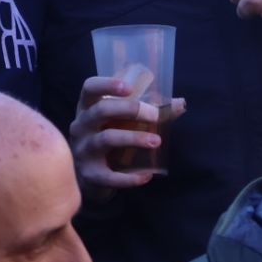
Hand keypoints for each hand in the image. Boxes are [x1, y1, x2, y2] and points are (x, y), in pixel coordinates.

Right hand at [69, 75, 183, 195]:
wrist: (89, 177)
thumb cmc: (108, 138)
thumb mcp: (120, 122)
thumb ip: (149, 111)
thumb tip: (180, 103)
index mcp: (87, 108)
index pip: (90, 88)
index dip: (107, 84)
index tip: (129, 88)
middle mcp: (81, 126)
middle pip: (101, 110)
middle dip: (130, 110)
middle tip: (155, 116)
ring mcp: (83, 150)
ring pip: (107, 139)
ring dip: (134, 138)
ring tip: (156, 141)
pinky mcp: (90, 174)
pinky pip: (109, 176)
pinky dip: (129, 177)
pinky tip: (146, 176)